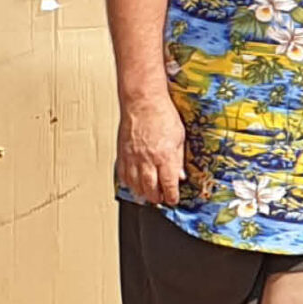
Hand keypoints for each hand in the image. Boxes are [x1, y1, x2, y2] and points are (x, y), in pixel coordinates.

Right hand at [115, 90, 188, 206]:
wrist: (142, 103)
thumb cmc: (162, 115)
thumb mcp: (180, 137)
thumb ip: (179, 158)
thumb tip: (180, 175)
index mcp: (165, 156)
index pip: (168, 184)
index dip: (171, 196)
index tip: (173, 200)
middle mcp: (147, 160)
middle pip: (150, 188)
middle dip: (156, 197)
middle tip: (161, 200)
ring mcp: (132, 158)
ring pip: (135, 185)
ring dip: (142, 194)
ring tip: (148, 196)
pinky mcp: (122, 154)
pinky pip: (123, 175)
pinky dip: (129, 183)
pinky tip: (133, 185)